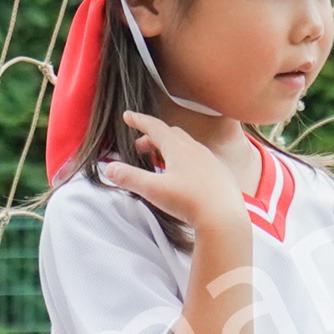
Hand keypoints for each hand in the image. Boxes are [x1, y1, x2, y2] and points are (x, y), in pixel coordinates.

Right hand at [92, 112, 244, 240]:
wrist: (224, 217)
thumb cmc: (189, 201)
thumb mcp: (153, 190)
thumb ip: (130, 177)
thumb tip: (109, 167)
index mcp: (178, 148)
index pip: (155, 127)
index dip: (139, 121)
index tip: (128, 116)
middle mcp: (196, 149)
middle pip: (170, 135)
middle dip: (152, 137)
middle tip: (139, 148)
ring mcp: (210, 160)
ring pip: (187, 146)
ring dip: (170, 148)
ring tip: (160, 161)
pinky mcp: (220, 173)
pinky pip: (200, 159)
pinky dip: (186, 160)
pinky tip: (185, 176)